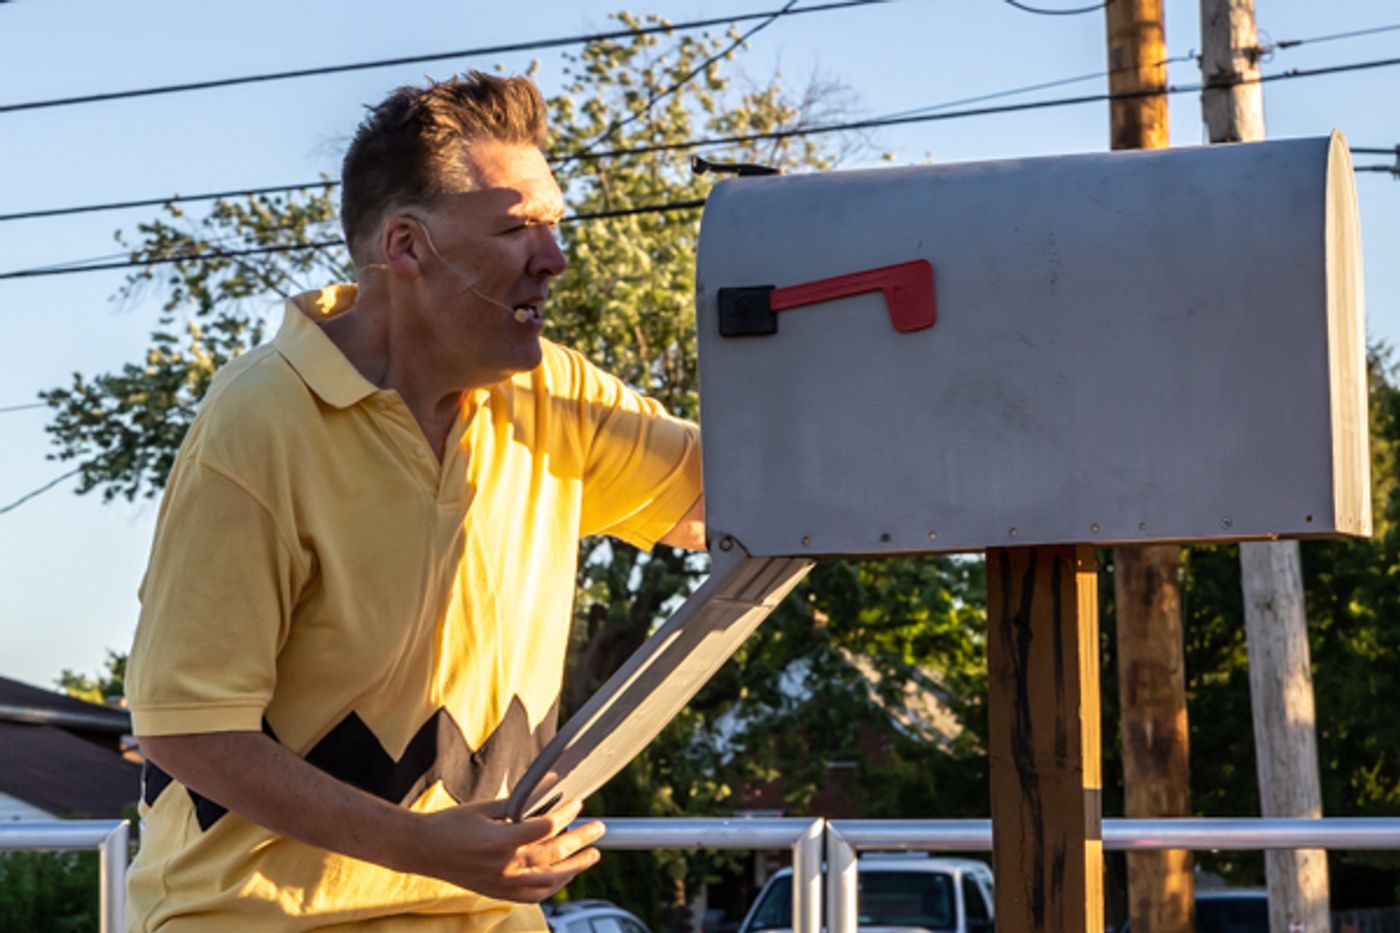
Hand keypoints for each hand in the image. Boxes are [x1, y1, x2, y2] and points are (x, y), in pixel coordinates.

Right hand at [410, 798, 604, 902]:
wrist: (423, 850)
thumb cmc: (451, 824)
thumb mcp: (486, 807)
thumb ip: (519, 803)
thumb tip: (547, 788)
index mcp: (502, 840)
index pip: (548, 828)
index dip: (567, 814)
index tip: (578, 803)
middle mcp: (506, 865)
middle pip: (555, 854)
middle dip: (582, 840)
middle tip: (599, 829)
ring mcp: (503, 882)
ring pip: (550, 879)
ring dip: (575, 867)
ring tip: (592, 856)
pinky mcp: (498, 892)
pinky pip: (533, 895)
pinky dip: (552, 886)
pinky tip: (564, 877)